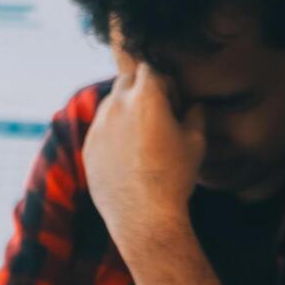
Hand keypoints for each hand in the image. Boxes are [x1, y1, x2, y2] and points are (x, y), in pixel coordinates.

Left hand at [82, 58, 203, 258]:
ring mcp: (98, 127)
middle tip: (155, 115)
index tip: (172, 103)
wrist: (143, 216)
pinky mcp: (88, 147)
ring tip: (141, 137)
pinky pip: (100, 129)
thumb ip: (195, 115)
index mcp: (146, 97)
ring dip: (124, 110)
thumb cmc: (174, 177)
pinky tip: (127, 156)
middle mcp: (116, 106)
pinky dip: (112, 133)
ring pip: (110, 104)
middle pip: (126, 80)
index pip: (150, 69)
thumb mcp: (195, 142)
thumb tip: (194, 106)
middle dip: (140, 90)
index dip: (163, 83)